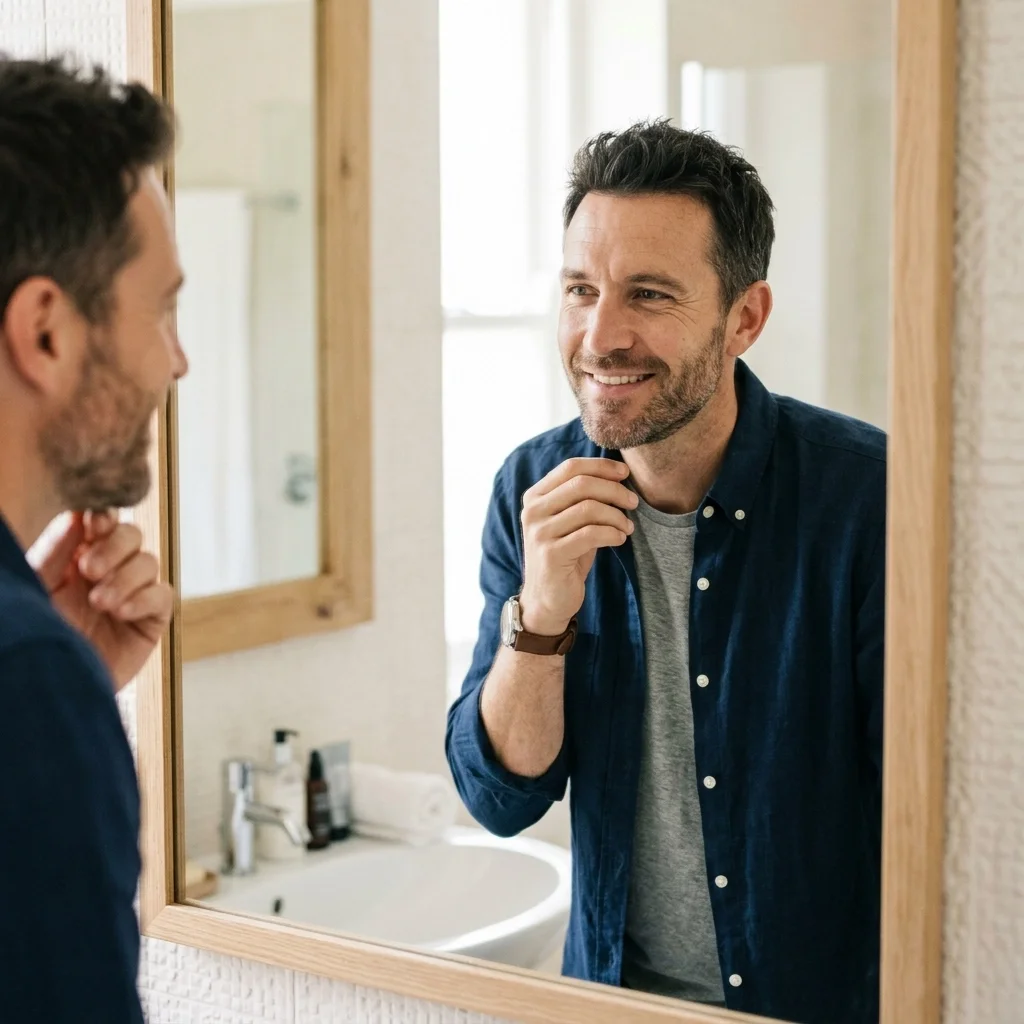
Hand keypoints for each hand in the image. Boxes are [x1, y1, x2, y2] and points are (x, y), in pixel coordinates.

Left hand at [37, 511, 172, 690]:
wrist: (52, 688)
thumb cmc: (38, 638)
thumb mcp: (38, 589)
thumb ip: (54, 551)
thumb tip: (76, 515)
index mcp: (78, 557)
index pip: (102, 523)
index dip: (104, 518)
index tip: (93, 525)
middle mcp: (109, 572)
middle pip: (131, 535)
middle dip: (114, 547)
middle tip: (89, 570)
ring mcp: (133, 595)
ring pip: (148, 562)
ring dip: (125, 578)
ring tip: (100, 603)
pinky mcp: (151, 620)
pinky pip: (163, 595)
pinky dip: (144, 599)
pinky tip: (121, 613)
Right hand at [519, 458, 637, 634]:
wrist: (548, 599)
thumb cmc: (566, 556)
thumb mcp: (571, 522)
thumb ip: (584, 498)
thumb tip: (618, 475)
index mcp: (535, 497)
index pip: (570, 467)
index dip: (601, 466)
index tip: (625, 473)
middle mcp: (533, 511)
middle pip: (581, 484)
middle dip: (614, 491)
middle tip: (633, 502)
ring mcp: (539, 533)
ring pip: (589, 509)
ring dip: (616, 516)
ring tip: (628, 527)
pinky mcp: (551, 554)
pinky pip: (590, 534)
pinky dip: (612, 534)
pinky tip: (620, 539)